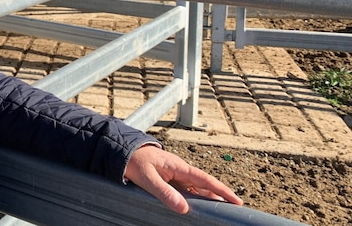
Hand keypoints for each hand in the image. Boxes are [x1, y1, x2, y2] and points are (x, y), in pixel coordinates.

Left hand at [124, 144, 243, 213]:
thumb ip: (164, 192)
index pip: (205, 180)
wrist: (121, 149)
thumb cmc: (134, 160)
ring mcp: (174, 173)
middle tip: (234, 209)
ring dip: (206, 197)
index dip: (222, 191)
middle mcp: (179, 170)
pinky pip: (185, 188)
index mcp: (178, 166)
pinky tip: (196, 205)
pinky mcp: (168, 177)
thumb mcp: (147, 178)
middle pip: (204, 185)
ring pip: (195, 188)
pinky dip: (193, 197)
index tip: (237, 200)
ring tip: (219, 210)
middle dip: (219, 195)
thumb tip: (183, 208)